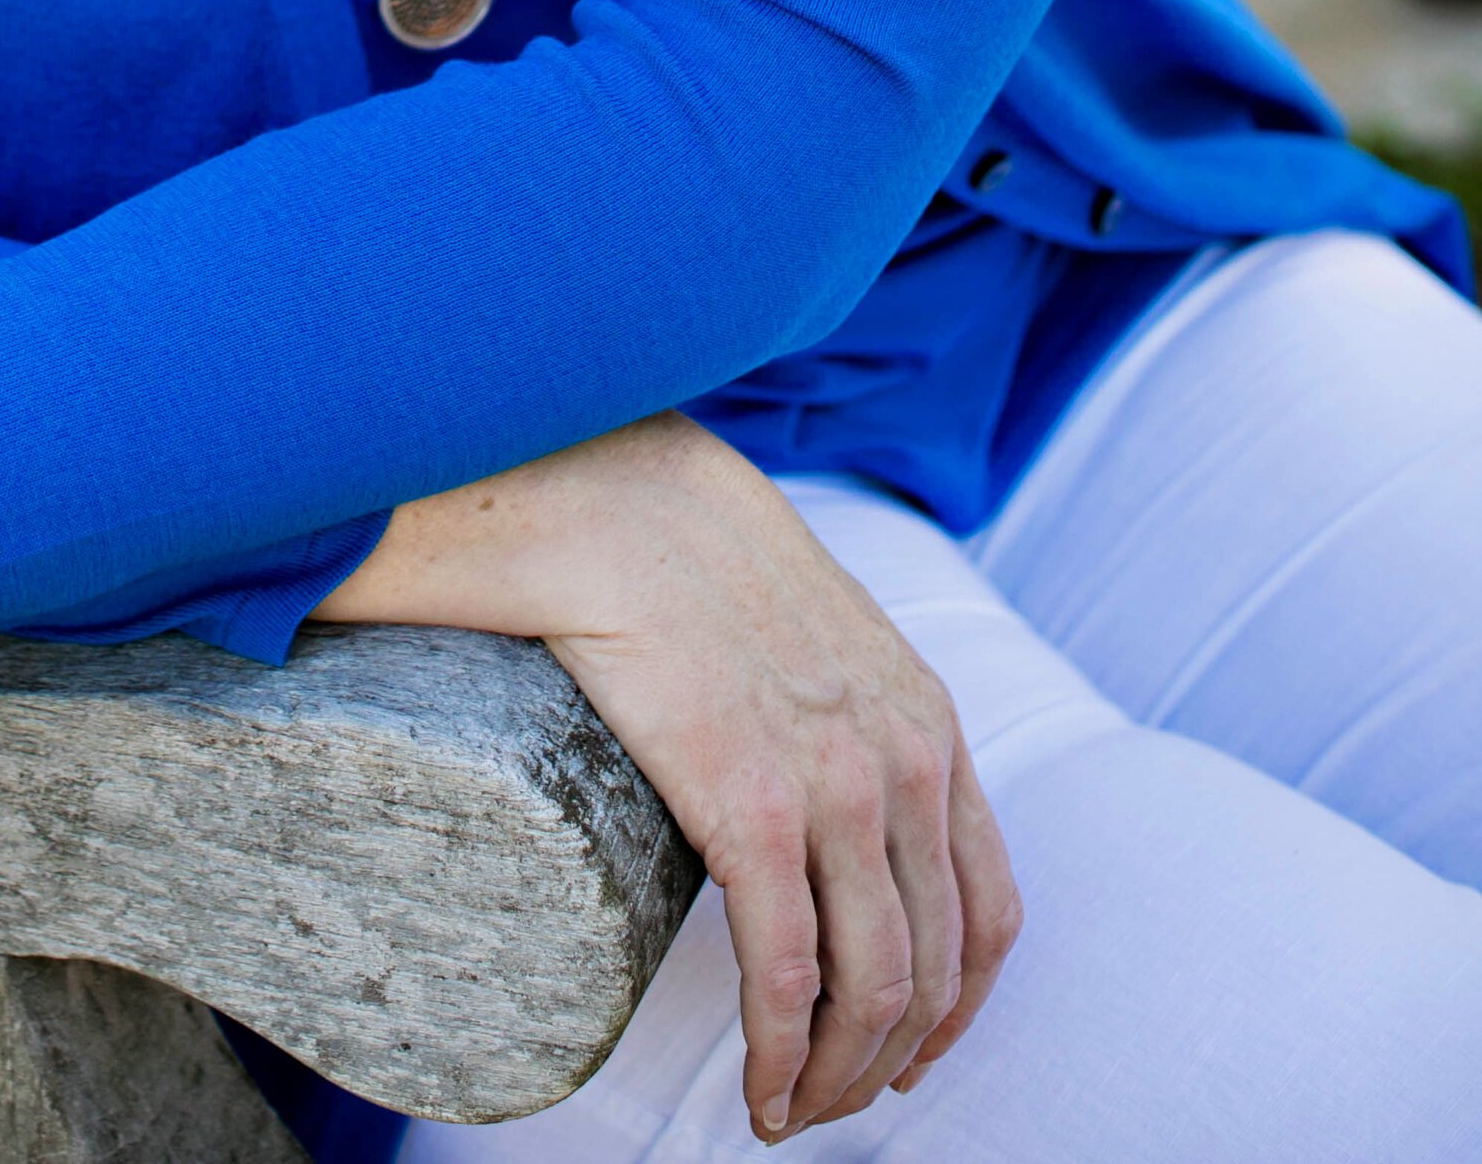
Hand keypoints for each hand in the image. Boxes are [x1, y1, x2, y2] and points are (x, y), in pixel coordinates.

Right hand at [315, 414, 1020, 1142]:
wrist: (622, 507)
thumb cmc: (700, 563)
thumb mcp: (826, 637)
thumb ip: (856, 716)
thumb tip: (832, 804)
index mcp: (930, 724)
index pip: (988, 911)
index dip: (957, 1007)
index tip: (911, 1052)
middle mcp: (906, 763)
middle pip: (934, 969)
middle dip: (888, 1061)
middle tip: (831, 1101)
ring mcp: (835, 787)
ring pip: (872, 989)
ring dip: (835, 1076)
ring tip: (787, 1109)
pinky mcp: (750, 807)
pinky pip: (785, 973)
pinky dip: (778, 1054)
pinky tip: (756, 1089)